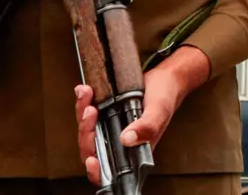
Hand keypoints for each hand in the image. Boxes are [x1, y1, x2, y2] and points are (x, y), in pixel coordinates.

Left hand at [74, 46, 211, 185]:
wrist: (164, 78)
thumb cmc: (165, 96)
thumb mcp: (159, 111)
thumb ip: (147, 127)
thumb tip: (127, 140)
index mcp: (134, 151)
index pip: (110, 169)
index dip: (97, 169)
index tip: (92, 160)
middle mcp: (121, 143)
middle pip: (92, 149)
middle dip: (86, 131)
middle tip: (91, 110)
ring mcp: (111, 130)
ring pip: (87, 131)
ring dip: (82, 114)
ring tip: (87, 94)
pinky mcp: (105, 116)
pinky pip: (88, 116)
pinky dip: (83, 103)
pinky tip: (84, 90)